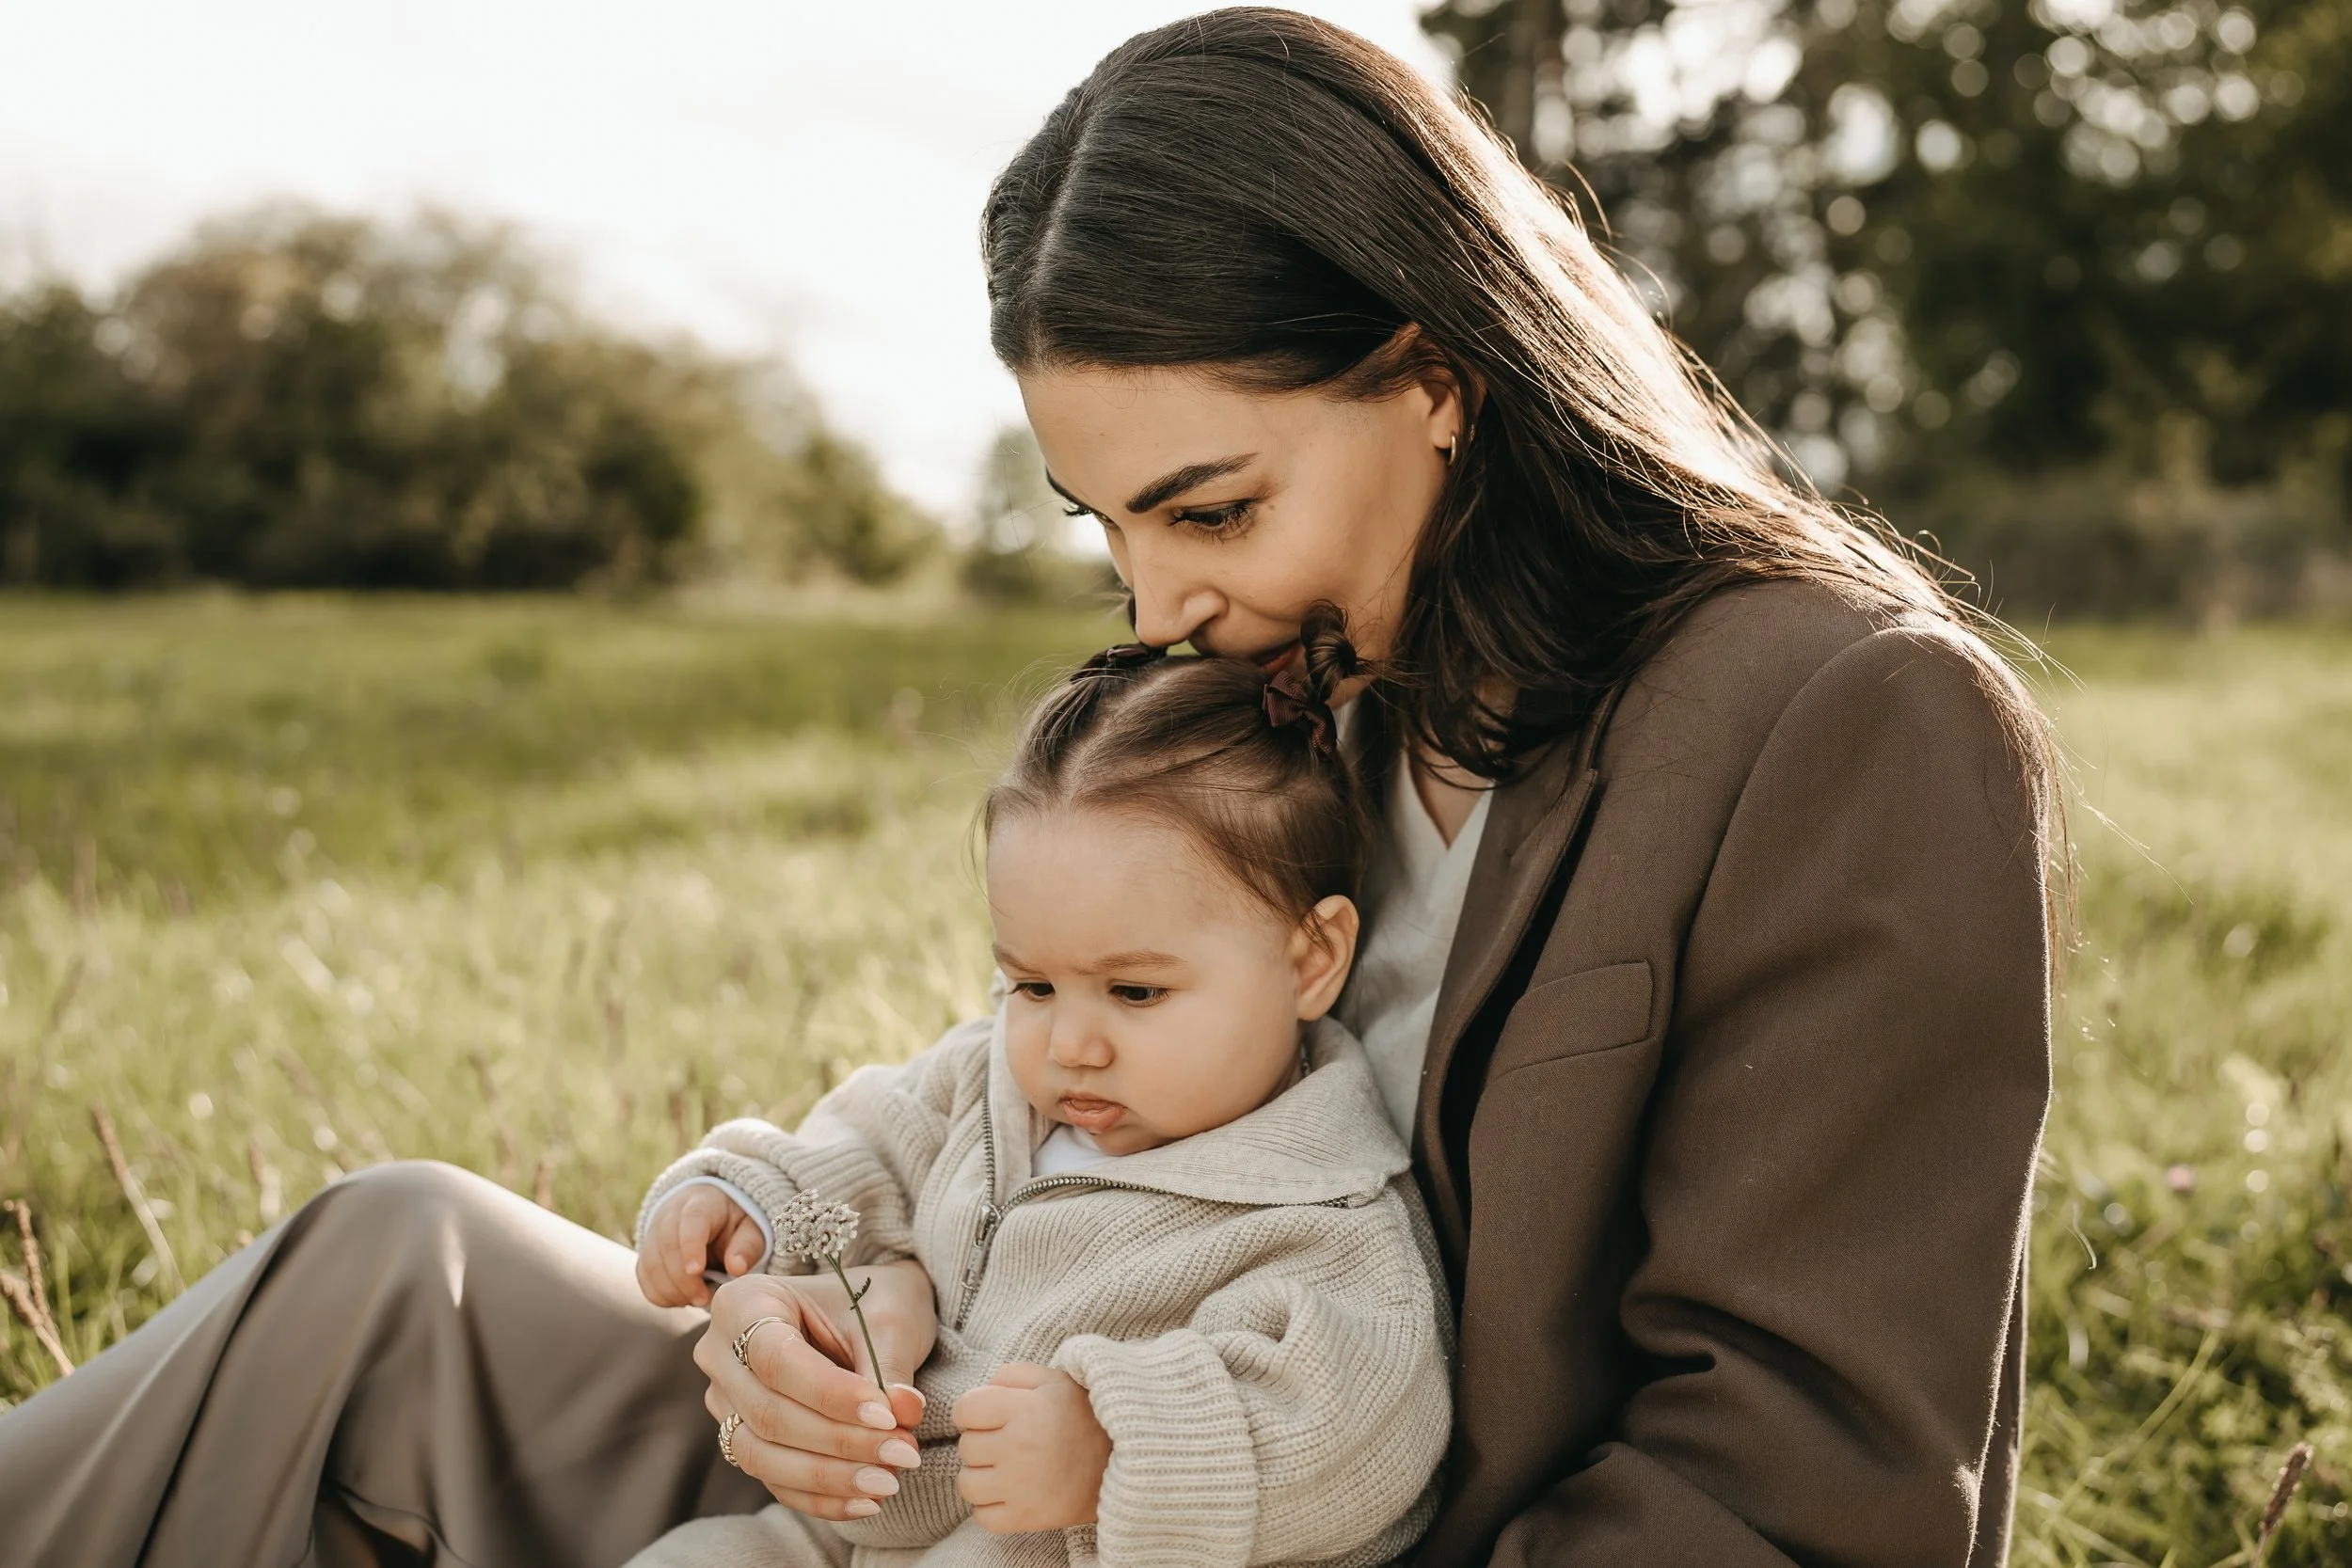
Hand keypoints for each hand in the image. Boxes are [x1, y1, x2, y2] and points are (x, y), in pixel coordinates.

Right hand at [637, 1184, 767, 1307]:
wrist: (708, 1214)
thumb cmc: (732, 1224)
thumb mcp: (750, 1229)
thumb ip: (747, 1247)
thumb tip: (736, 1268)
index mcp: (702, 1203)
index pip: (691, 1220)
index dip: (690, 1246)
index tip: (697, 1271)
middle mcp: (671, 1215)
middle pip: (666, 1246)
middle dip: (683, 1280)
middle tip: (704, 1298)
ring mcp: (653, 1234)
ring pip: (651, 1265)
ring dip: (672, 1291)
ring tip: (697, 1299)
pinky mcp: (646, 1254)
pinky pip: (645, 1279)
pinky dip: (662, 1296)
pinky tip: (683, 1299)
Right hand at [699, 1264, 939, 1520]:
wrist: (867, 1309)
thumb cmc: (872, 1300)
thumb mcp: (888, 1318)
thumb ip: (889, 1366)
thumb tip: (903, 1414)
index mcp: (746, 1304)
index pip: (777, 1360)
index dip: (831, 1395)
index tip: (887, 1416)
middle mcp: (721, 1354)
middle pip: (768, 1414)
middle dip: (839, 1442)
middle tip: (902, 1454)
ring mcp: (726, 1402)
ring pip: (761, 1455)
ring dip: (828, 1477)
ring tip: (888, 1481)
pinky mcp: (744, 1439)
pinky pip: (773, 1479)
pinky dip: (820, 1497)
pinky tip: (866, 1501)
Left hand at [953, 1363, 1110, 1533]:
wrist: (1129, 1460)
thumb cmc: (1087, 1416)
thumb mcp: (1056, 1380)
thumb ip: (1014, 1374)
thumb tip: (984, 1390)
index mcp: (1025, 1409)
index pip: (964, 1409)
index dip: (974, 1411)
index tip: (991, 1416)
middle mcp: (1019, 1448)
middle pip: (967, 1446)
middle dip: (983, 1441)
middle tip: (1010, 1441)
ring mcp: (1021, 1487)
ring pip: (968, 1483)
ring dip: (982, 1475)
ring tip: (1008, 1468)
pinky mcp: (1027, 1518)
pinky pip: (983, 1516)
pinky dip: (991, 1506)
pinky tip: (1011, 1492)